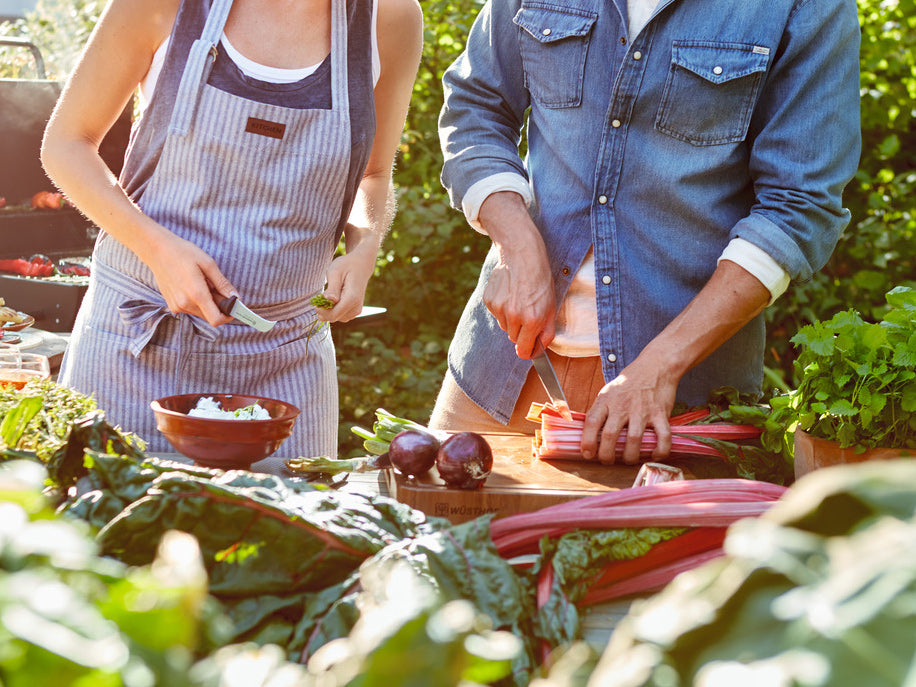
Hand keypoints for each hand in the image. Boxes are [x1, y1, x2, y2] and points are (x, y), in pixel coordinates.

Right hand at [145, 230, 234, 326]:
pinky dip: (197, 302)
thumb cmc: (183, 253)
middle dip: (219, 306)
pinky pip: (191, 309)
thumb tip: (235, 297)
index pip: (216, 320)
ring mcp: (177, 306)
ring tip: (203, 283)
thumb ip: (223, 284)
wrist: (156, 250)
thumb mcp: (208, 264)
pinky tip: (193, 286)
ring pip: (201, 313)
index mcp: (196, 294)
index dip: (228, 316)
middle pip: (210, 316)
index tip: (233, 306)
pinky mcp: (172, 305)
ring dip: (208, 303)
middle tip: (217, 287)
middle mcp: (185, 304)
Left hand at [316, 246, 375, 322]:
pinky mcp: (355, 312)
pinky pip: (340, 316)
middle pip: (334, 318)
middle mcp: (356, 307)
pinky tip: (334, 298)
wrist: (361, 266)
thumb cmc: (346, 266)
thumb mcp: (335, 272)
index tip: (316, 302)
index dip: (321, 311)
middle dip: (324, 310)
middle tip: (322, 295)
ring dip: (328, 310)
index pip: (333, 315)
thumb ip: (332, 288)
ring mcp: (356, 311)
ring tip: (330, 294)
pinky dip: (333, 310)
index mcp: (352, 298)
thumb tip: (329, 301)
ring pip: (336, 318)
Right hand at [479, 192, 555, 357]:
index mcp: (532, 320)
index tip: (529, 348)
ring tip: (519, 299)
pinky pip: (496, 313)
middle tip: (528, 313)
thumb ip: (546, 332)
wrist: (522, 254)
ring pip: (504, 325)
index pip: (523, 350)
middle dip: (521, 331)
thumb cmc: (541, 280)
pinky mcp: (489, 300)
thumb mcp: (552, 306)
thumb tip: (538, 349)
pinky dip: (502, 307)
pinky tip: (509, 293)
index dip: (527, 351)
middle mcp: (514, 316)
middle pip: (513, 338)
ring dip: (511, 318)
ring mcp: (499, 308)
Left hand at [580, 259, 772, 463]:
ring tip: (628, 460)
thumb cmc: (629, 382)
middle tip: (607, 461)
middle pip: (610, 436)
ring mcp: (642, 410)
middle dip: (606, 455)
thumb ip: (600, 410)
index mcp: (606, 400)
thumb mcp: (608, 391)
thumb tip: (589, 434)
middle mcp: (622, 406)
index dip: (587, 441)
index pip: (591, 422)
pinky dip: (659, 450)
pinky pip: (662, 437)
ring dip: (629, 456)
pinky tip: (654, 455)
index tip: (587, 454)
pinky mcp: (660, 414)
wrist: (655, 366)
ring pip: (633, 440)